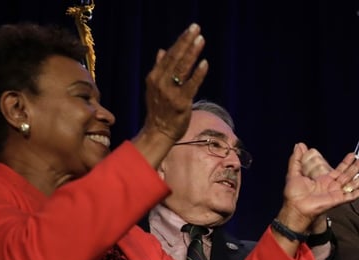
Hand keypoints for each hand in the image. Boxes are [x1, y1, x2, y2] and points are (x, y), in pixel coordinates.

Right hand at [139, 24, 208, 145]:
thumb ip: (160, 68)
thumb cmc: (159, 109)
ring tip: (201, 40)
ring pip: (183, 69)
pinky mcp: (181, 103)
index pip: (169, 55)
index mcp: (154, 77)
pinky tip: (204, 63)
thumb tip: (162, 50)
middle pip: (175, 58)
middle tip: (196, 29)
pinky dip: (198, 74)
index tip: (190, 30)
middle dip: (186, 42)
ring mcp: (170, 93)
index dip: (180, 41)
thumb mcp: (154, 87)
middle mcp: (160, 82)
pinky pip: (191, 85)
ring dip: (192, 53)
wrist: (158, 132)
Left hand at [275, 143, 358, 233]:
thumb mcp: (294, 172)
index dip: (346, 162)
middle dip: (357, 166)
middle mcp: (332, 186)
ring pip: (353, 183)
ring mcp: (336, 193)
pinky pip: (352, 195)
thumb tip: (299, 145)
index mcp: (324, 180)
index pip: (339, 169)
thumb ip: (297, 159)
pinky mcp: (338, 200)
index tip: (352, 155)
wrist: (295, 207)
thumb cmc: (293, 194)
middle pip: (348, 174)